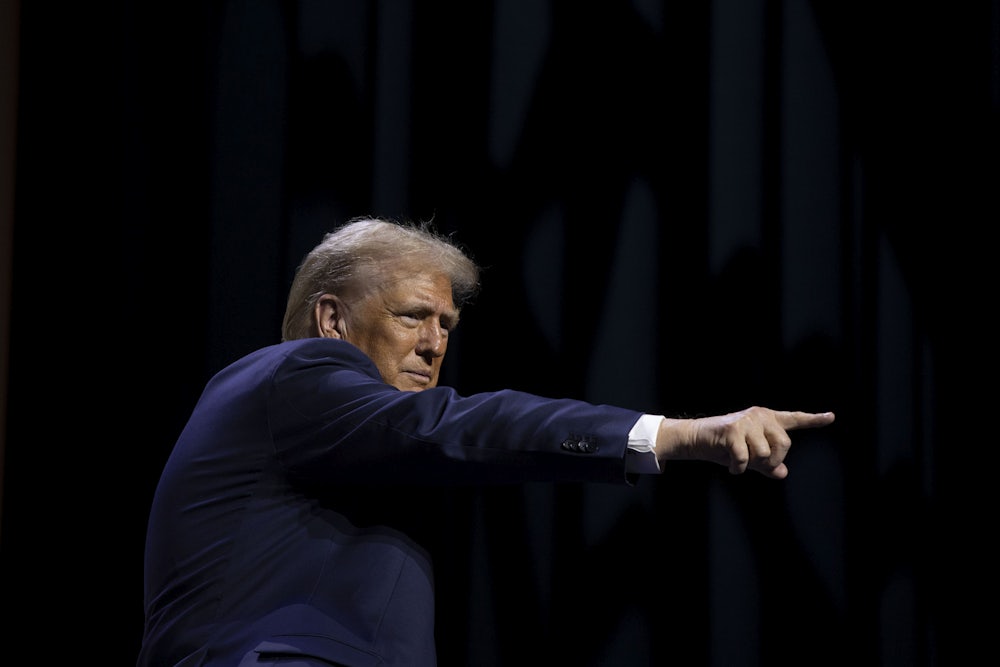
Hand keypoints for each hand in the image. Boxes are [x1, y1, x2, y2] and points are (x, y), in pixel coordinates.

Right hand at [656, 406, 834, 478]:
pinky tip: (731, 466)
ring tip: (739, 461)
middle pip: (784, 444)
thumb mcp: (751, 457)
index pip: (794, 420)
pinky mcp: (732, 430)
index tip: (831, 417)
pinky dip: (738, 468)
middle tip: (756, 464)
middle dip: (772, 460)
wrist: (696, 439)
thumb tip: (783, 473)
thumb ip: (768, 464)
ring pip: (765, 453)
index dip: (814, 420)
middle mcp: (760, 416)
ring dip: (753, 465)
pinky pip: (745, 458)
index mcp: (768, 420)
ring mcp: (746, 421)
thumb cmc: (725, 446)